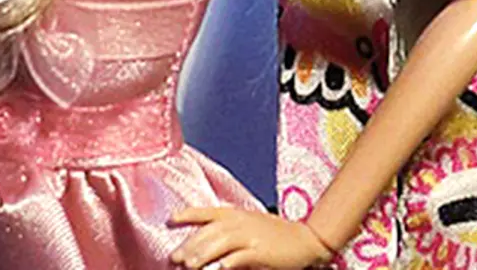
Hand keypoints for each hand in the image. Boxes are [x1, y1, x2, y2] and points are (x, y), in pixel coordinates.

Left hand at [167, 206, 331, 268]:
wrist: (306, 239)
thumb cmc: (278, 234)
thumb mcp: (252, 224)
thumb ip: (231, 229)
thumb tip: (208, 242)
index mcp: (236, 214)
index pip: (206, 211)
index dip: (187, 214)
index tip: (170, 219)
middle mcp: (240, 222)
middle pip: (208, 232)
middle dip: (189, 245)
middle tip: (174, 258)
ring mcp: (250, 236)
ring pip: (218, 244)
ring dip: (201, 255)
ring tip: (188, 266)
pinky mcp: (259, 252)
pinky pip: (237, 258)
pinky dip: (225, 264)